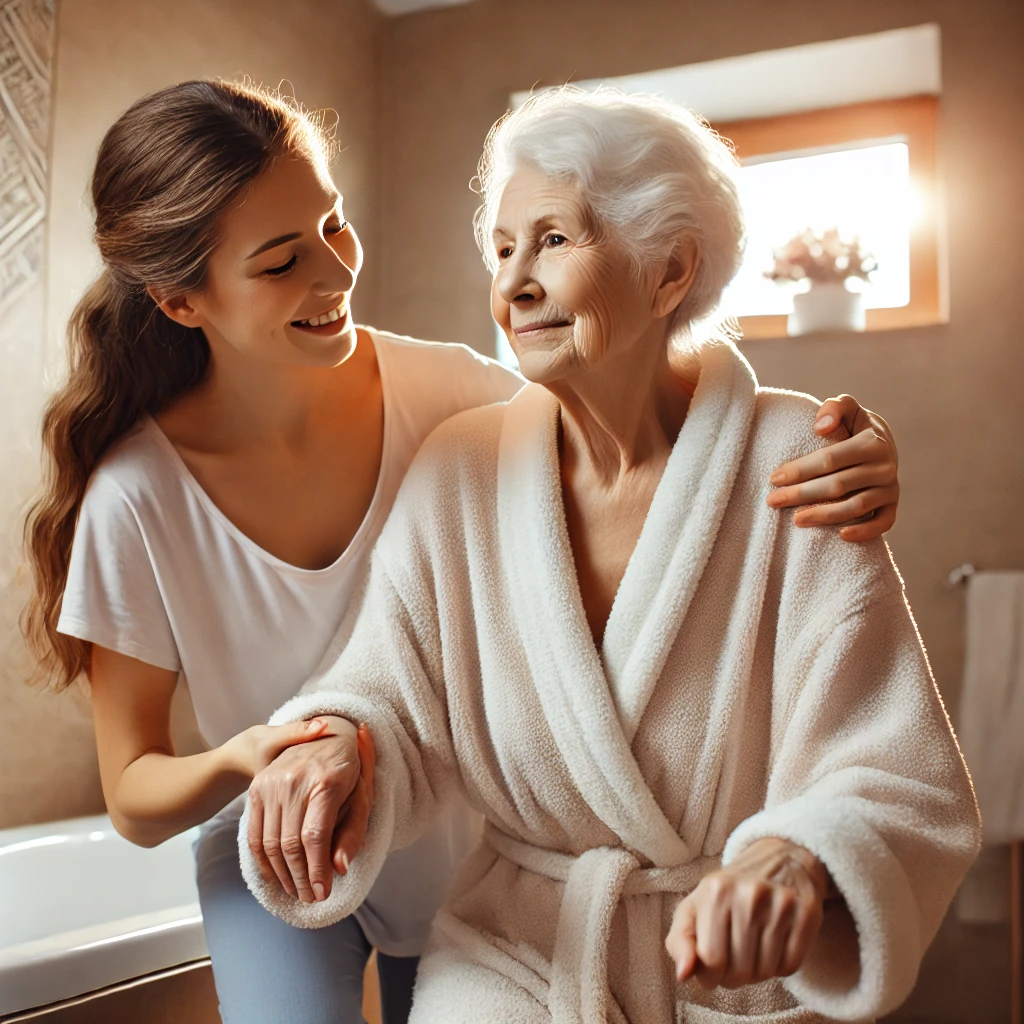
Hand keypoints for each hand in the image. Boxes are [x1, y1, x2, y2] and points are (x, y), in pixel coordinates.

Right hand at [246, 718, 373, 903]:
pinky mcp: (256, 788)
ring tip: (297, 891)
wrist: (328, 734)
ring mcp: (271, 783)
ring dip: (282, 874)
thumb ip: (353, 832)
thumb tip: (339, 869)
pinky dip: (263, 860)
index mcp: (325, 782)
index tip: (322, 893)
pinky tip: (276, 876)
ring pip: (270, 842)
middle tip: (312, 898)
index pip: (315, 836)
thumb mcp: (362, 796)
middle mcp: (294, 781)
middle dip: (301, 878)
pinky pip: (255, 833)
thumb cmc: (349, 770)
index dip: (317, 870)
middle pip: (290, 843)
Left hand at [664, 838, 828, 989]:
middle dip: (734, 976)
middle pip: (739, 970)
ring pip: (765, 972)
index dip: (709, 975)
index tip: (713, 967)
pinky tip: (775, 944)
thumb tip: (682, 975)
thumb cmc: (728, 892)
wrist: (778, 858)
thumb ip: (679, 942)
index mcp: (715, 891)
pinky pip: (790, 967)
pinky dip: (780, 966)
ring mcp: (781, 902)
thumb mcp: (694, 908)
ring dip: (758, 972)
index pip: (710, 960)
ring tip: (754, 948)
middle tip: (735, 957)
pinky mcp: (807, 914)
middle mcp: (749, 894)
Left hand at [767, 395, 898, 541]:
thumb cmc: (854, 427)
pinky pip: (883, 524)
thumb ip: (835, 408)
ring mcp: (890, 489)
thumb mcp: (847, 408)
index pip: (830, 459)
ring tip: (795, 520)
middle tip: (773, 501)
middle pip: (838, 485)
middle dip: (801, 494)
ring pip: (856, 507)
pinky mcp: (892, 506)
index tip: (774, 478)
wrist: (883, 444)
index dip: (800, 469)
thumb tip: (820, 428)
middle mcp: (885, 466)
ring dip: (824, 515)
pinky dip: (864, 532)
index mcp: (872, 442)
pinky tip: (840, 535)